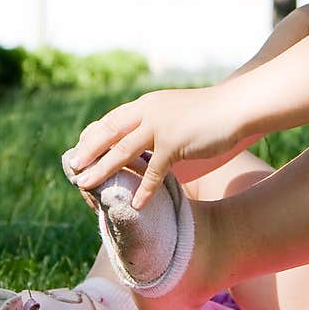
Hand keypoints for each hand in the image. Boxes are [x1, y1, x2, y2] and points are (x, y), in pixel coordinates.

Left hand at [64, 87, 242, 208]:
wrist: (236, 106)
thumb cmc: (211, 113)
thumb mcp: (176, 113)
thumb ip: (158, 124)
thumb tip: (145, 141)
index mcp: (147, 105)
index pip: (111, 120)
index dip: (93, 136)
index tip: (79, 150)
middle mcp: (149, 112)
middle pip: (109, 133)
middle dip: (88, 152)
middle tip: (72, 169)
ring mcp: (160, 126)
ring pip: (123, 151)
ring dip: (102, 170)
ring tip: (86, 185)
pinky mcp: (175, 142)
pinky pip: (154, 171)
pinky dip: (144, 189)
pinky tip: (135, 204)